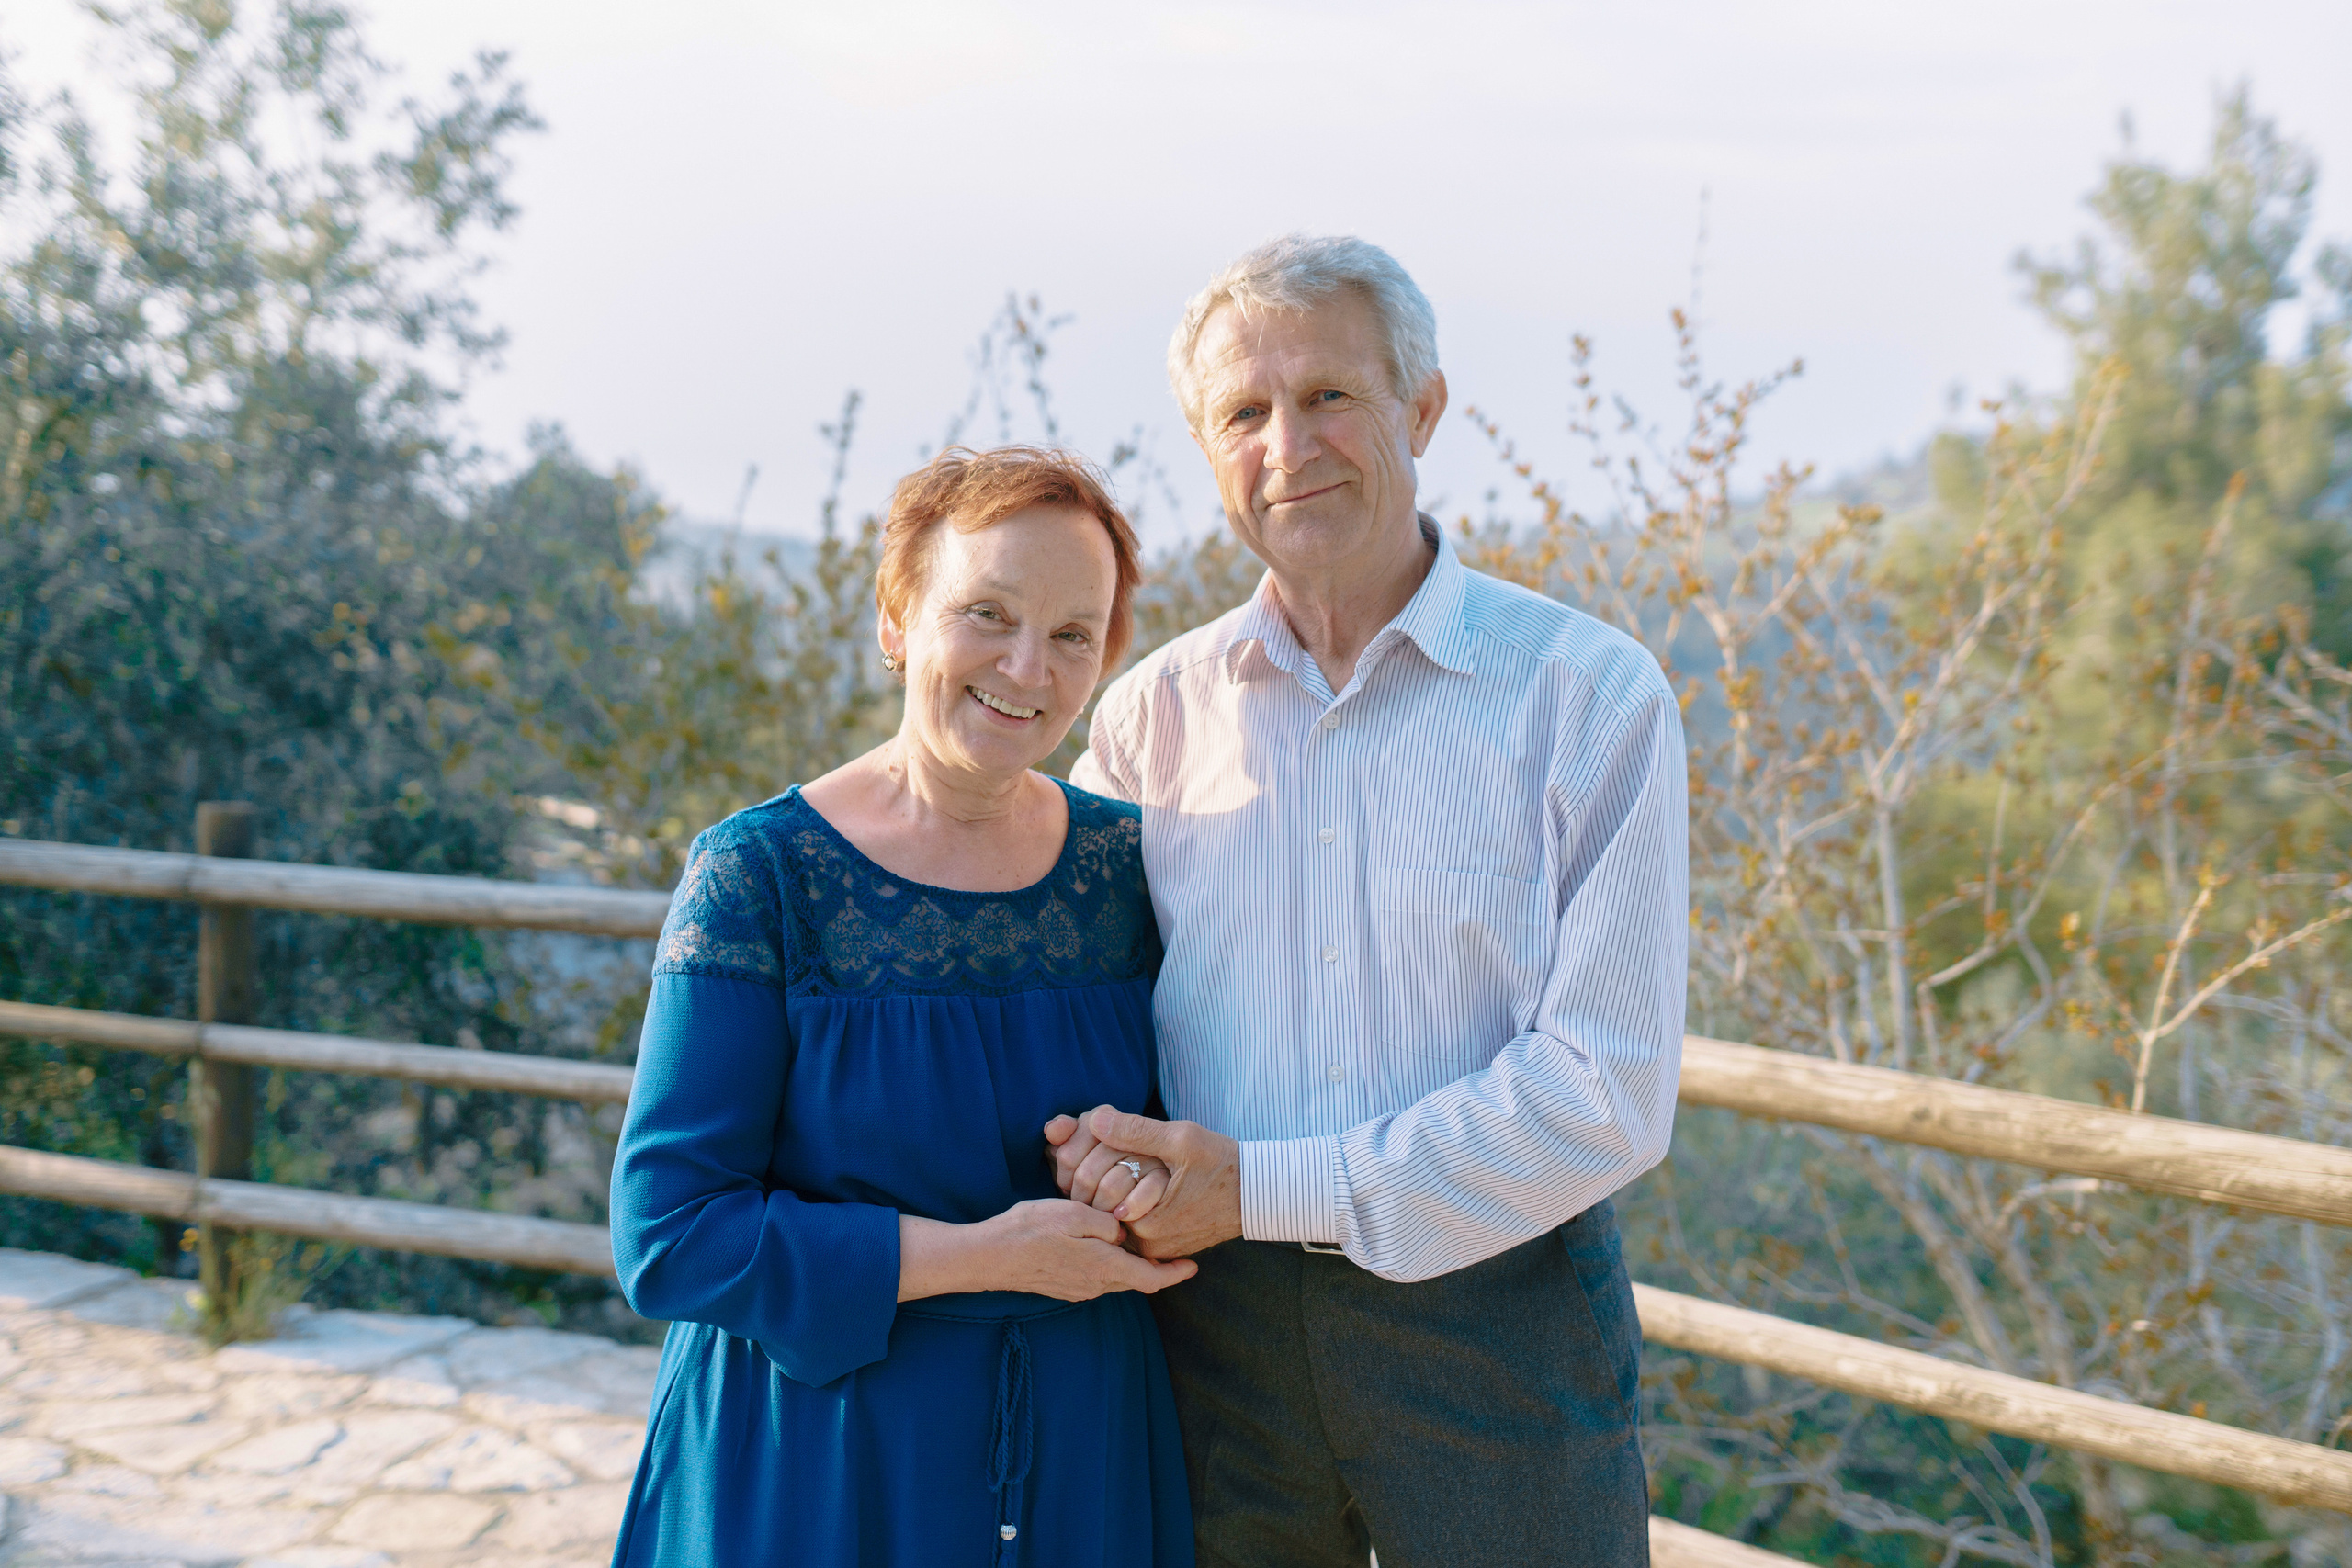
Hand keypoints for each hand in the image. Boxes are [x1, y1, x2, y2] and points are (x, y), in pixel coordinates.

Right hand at [897, 1200, 1195, 1303]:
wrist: (989, 1257)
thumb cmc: (1030, 1230)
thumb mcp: (1075, 1214)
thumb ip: (1107, 1223)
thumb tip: (1122, 1231)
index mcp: (1104, 1267)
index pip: (1152, 1279)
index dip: (1175, 1273)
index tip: (1193, 1265)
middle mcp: (1095, 1285)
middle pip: (1136, 1279)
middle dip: (1155, 1265)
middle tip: (1170, 1246)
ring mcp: (1078, 1289)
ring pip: (1116, 1277)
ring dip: (1129, 1263)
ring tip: (1137, 1241)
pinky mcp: (1063, 1287)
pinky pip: (1096, 1277)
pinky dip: (1108, 1264)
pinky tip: (1102, 1245)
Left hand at [1058, 1108, 1241, 1261]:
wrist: (1256, 1193)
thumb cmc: (1222, 1164)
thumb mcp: (1182, 1139)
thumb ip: (1135, 1131)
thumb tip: (1095, 1121)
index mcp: (1144, 1221)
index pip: (1091, 1187)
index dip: (1094, 1155)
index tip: (1107, 1138)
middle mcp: (1143, 1243)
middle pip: (1098, 1201)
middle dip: (1101, 1170)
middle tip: (1118, 1147)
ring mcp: (1151, 1249)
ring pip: (1111, 1210)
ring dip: (1114, 1184)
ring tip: (1134, 1162)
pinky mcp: (1160, 1248)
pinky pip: (1129, 1221)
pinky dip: (1128, 1198)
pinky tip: (1143, 1179)